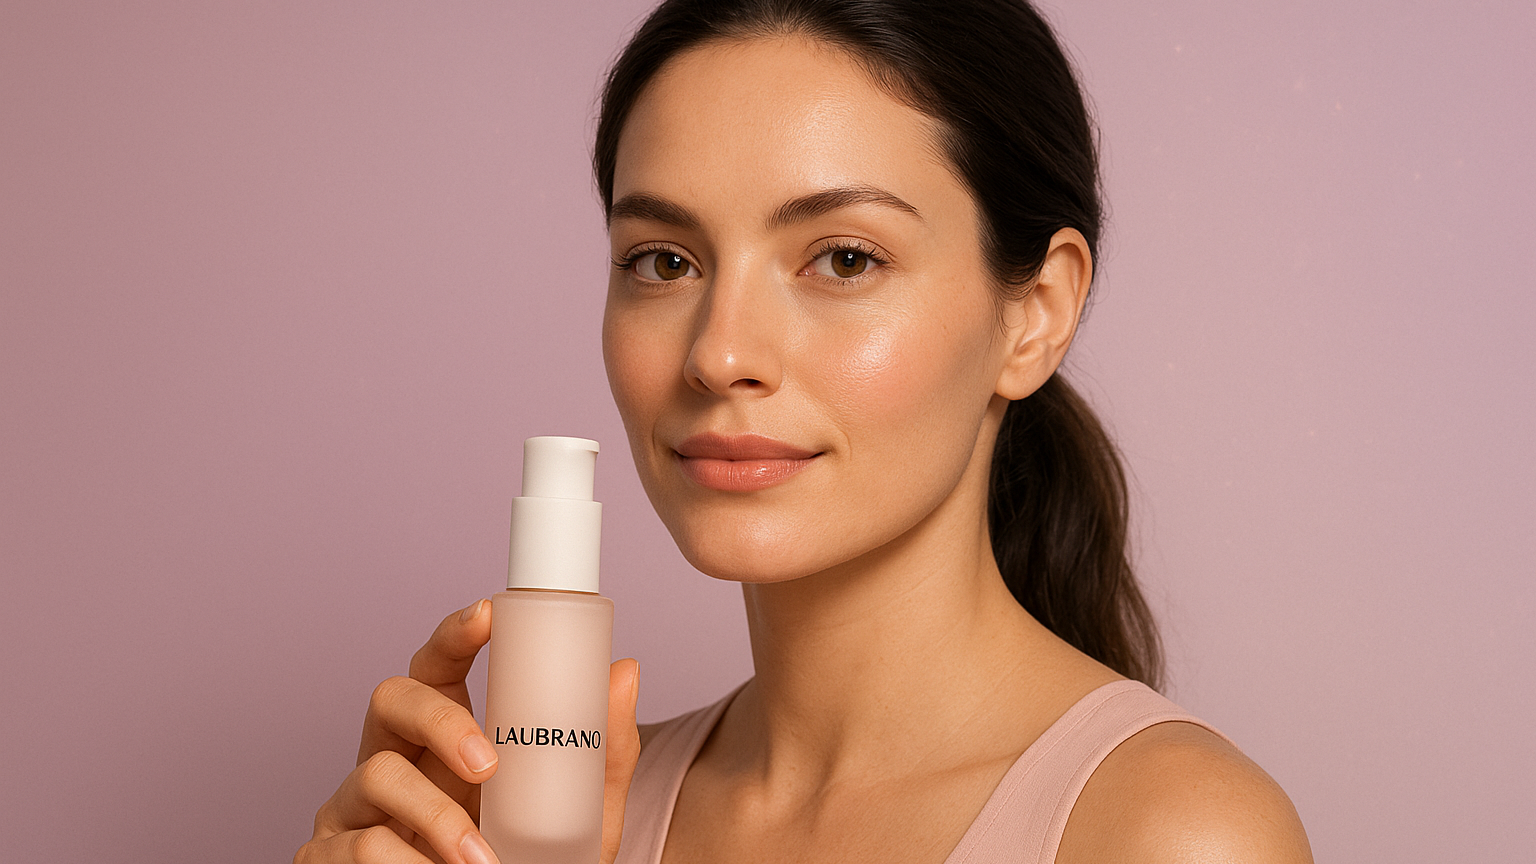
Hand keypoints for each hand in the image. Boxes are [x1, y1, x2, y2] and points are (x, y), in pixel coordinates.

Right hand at [296, 599, 641, 863]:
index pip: (440, 665)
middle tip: (489, 766)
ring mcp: (355, 806)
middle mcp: (394, 757)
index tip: (490, 614)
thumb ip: (602, 753)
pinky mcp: (327, 854)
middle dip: (441, 720)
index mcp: (446, 736)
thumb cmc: (528, 863)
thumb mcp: (578, 814)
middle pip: (391, 695)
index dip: (456, 632)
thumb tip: (625, 671)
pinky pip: (355, 845)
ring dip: (434, 817)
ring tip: (480, 860)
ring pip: (375, 773)